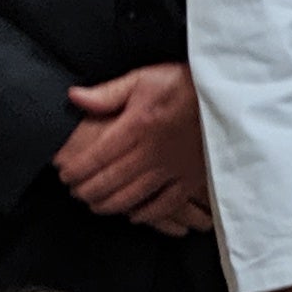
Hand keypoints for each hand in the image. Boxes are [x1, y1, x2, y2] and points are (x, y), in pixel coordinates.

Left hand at [56, 63, 212, 232]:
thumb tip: (74, 98)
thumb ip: (108, 92)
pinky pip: (166, 205)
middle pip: (110, 180)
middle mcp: (152, 151)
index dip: (75, 168)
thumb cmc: (185, 84)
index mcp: (137, 125)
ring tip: (94, 204)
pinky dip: (147, 214)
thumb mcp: (145, 78)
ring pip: (132, 196)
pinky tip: (134, 214)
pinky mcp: (192, 178)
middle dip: (86, 189)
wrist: (228, 95)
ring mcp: (173, 168)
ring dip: (109, 204)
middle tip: (74, 192)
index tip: (63, 172)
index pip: (96, 155)